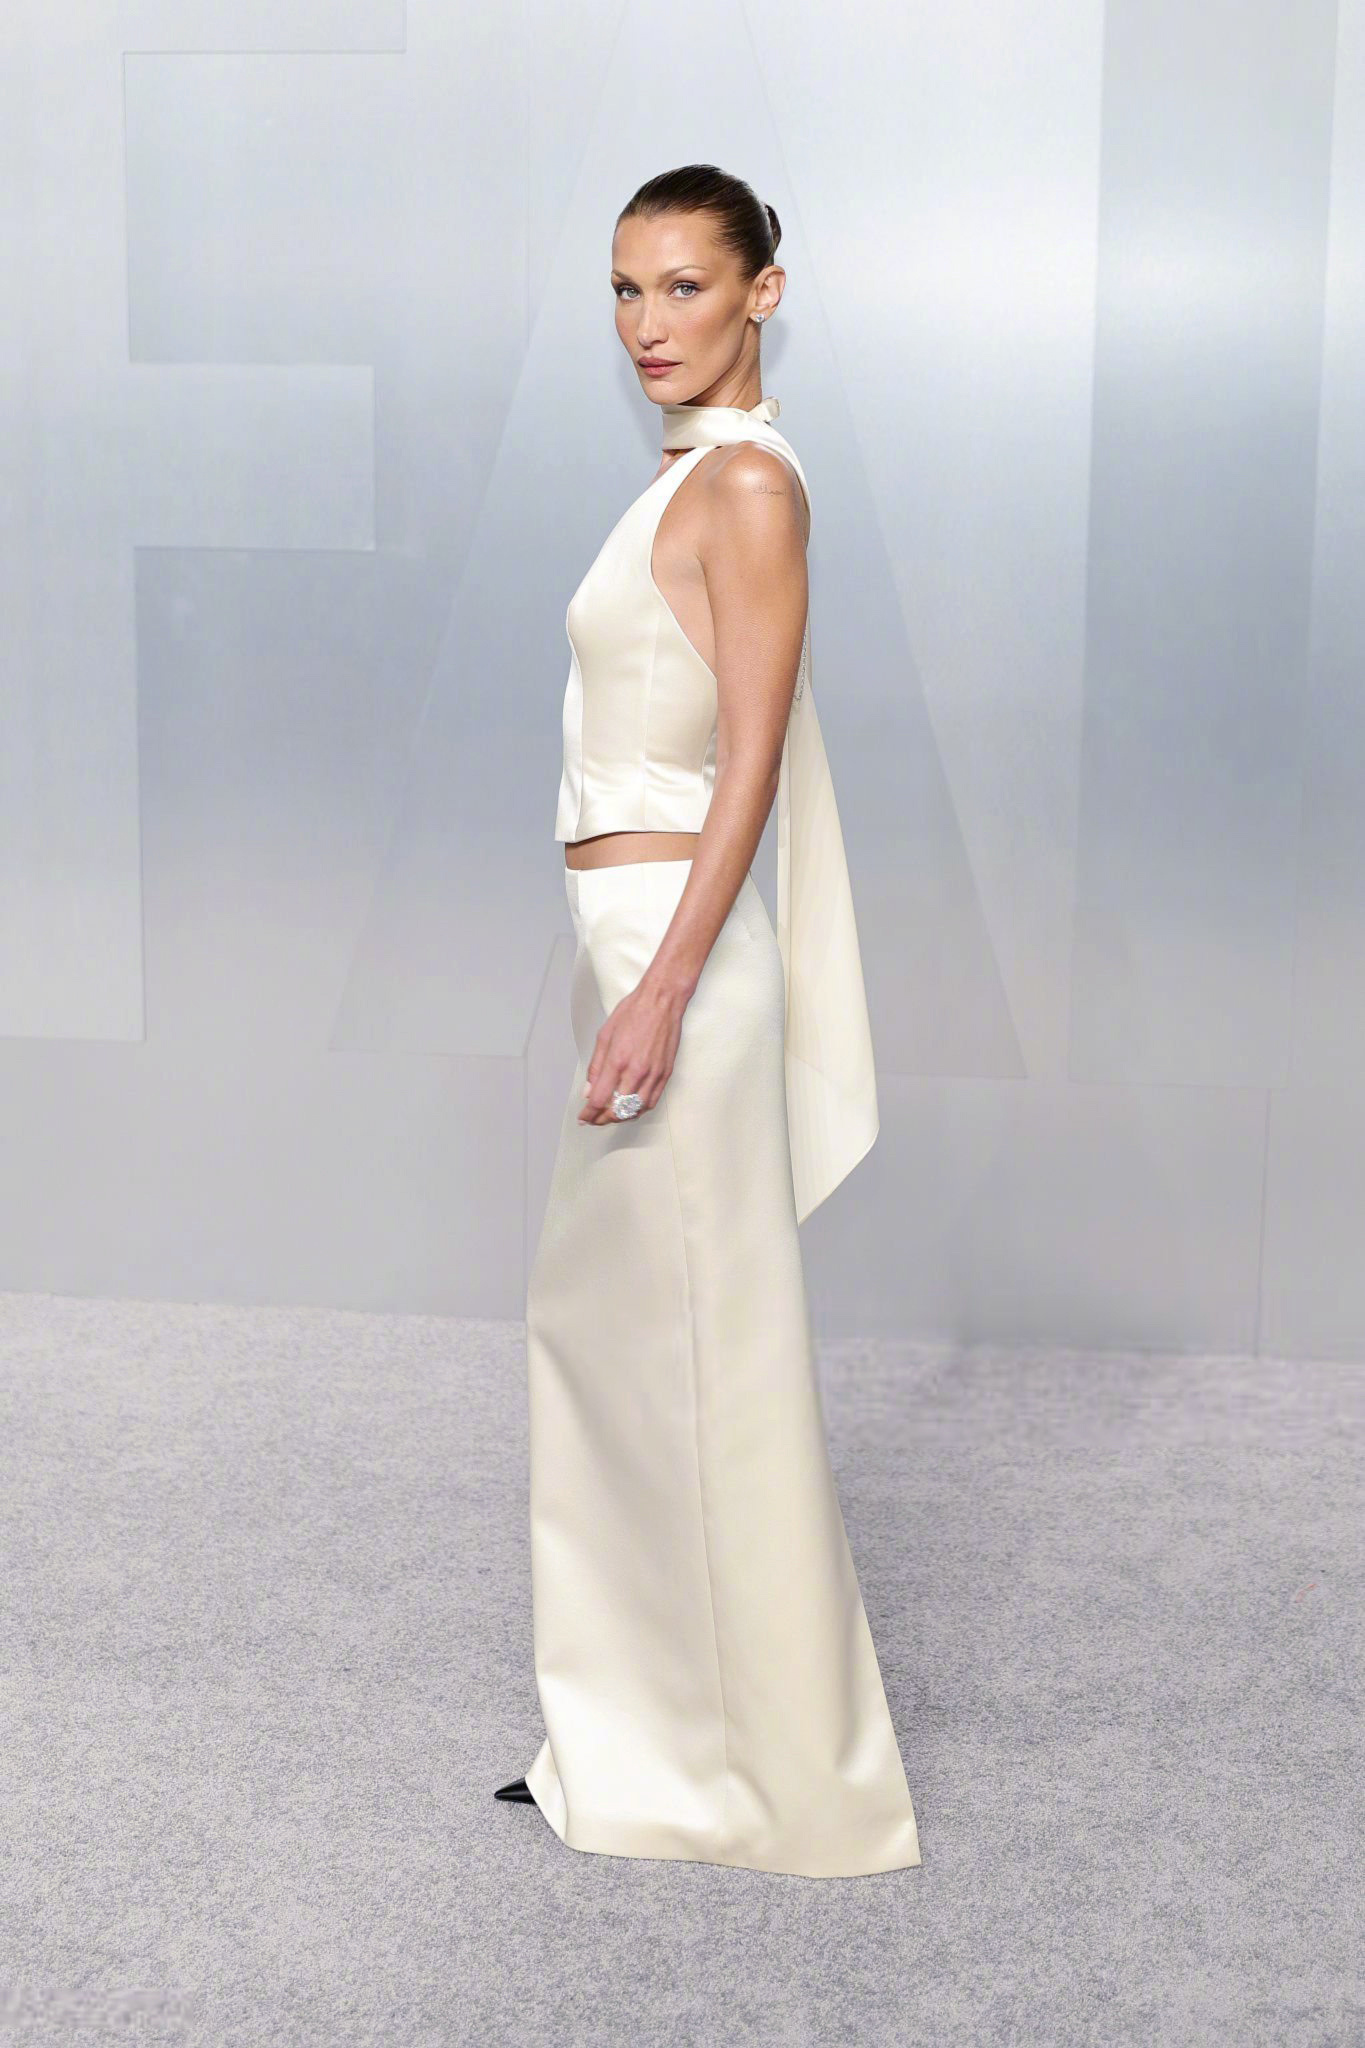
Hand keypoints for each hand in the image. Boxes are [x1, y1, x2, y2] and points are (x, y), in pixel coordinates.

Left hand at [578, 973, 688, 1124]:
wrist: (662, 1001)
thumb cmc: (634, 1012)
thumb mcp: (604, 1035)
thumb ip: (596, 1066)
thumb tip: (589, 1089)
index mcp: (617, 1060)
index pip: (600, 1098)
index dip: (589, 1113)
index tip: (583, 1117)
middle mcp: (636, 1071)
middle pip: (617, 1110)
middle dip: (602, 1119)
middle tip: (594, 1118)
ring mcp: (653, 1074)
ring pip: (636, 1110)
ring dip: (621, 1117)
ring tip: (610, 1115)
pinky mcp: (665, 1073)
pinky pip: (651, 1101)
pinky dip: (639, 1110)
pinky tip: (630, 1108)